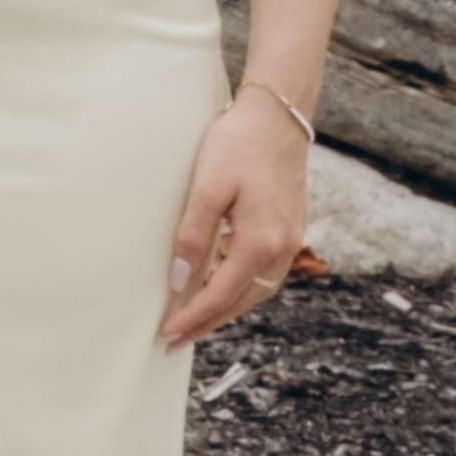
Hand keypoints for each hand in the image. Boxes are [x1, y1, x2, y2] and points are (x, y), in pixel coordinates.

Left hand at [161, 88, 312, 346]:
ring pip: (257, 290)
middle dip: (208, 322)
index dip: (192, 318)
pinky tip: (221, 285)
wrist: (278, 115)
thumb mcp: (207, 188)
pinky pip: (265, 273)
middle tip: (174, 340)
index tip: (165, 335)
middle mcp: (282, 247)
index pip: (221, 294)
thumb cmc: (238, 144)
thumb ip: (193, 236)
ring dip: (226, 308)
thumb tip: (177, 279)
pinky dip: (241, 287)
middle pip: (242, 301)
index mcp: (261, 241)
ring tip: (194, 320)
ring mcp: (290, 238)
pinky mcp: (290, 227)